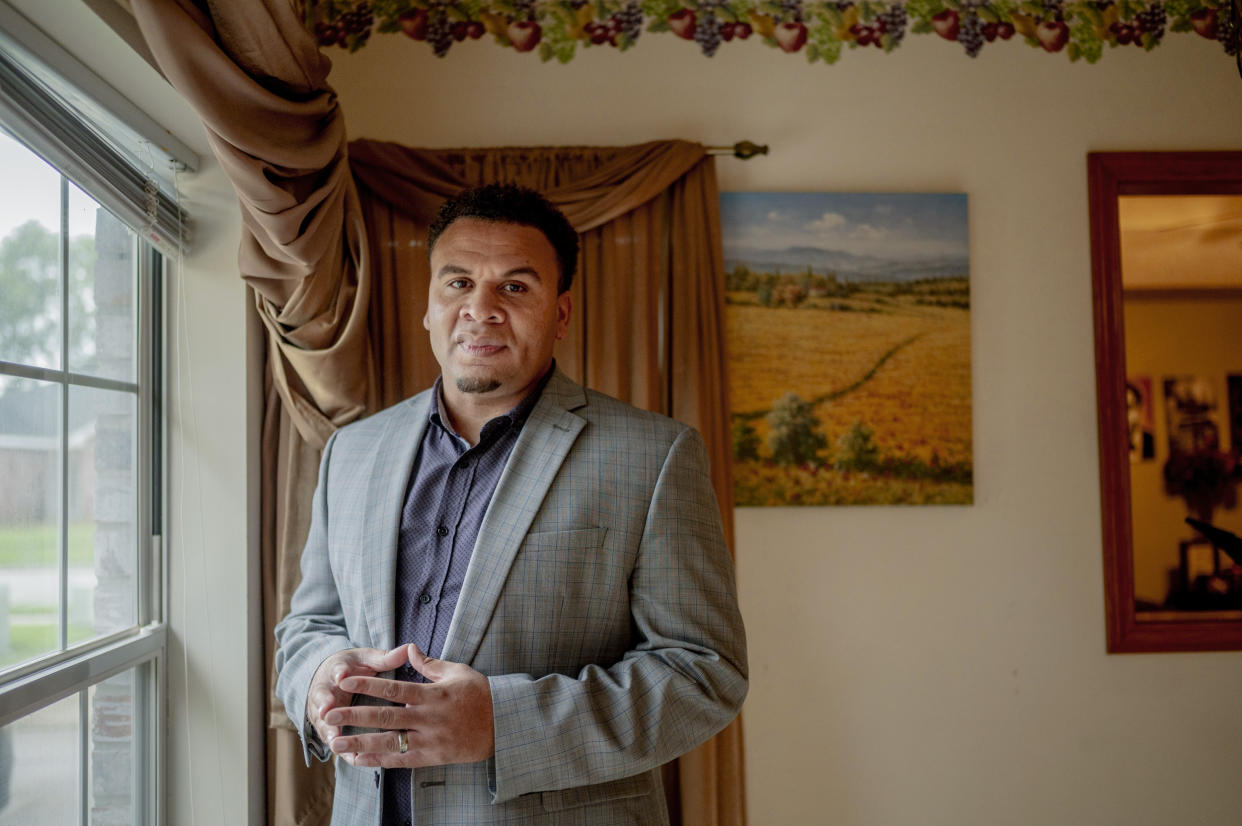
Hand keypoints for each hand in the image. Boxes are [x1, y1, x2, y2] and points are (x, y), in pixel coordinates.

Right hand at [306, 645, 410, 749]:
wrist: (331, 678)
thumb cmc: (354, 669)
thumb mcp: (367, 660)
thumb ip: (385, 658)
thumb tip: (408, 648)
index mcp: (337, 670)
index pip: (336, 670)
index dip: (339, 673)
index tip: (342, 676)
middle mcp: (326, 691)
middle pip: (322, 697)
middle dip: (325, 704)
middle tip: (327, 711)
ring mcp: (323, 711)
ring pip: (323, 721)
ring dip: (328, 730)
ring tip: (334, 740)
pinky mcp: (327, 727)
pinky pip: (333, 738)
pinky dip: (340, 748)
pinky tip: (350, 757)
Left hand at [322, 644, 494, 768]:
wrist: (502, 724)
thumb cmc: (480, 695)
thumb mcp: (457, 672)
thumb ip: (429, 664)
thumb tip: (408, 648)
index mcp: (433, 694)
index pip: (394, 688)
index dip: (368, 683)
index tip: (345, 679)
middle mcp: (429, 718)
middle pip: (385, 717)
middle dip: (354, 715)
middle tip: (328, 714)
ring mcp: (430, 740)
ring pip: (389, 743)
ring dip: (360, 743)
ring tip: (336, 743)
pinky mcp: (432, 757)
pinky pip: (401, 760)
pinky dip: (378, 761)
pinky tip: (359, 759)